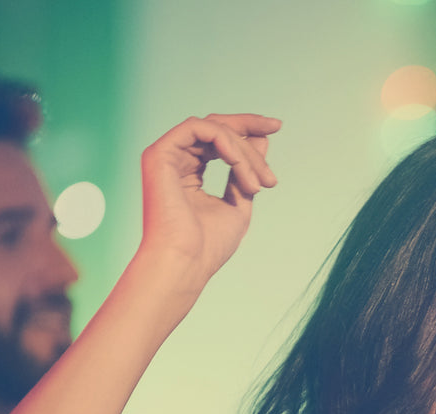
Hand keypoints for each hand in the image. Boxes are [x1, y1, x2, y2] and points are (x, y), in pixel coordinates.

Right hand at [138, 112, 279, 282]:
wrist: (185, 264)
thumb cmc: (208, 246)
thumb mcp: (238, 204)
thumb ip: (246, 172)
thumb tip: (261, 140)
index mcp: (189, 172)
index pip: (219, 139)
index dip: (248, 130)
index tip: (276, 127)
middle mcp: (175, 160)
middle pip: (217, 126)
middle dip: (249, 127)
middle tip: (276, 129)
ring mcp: (165, 156)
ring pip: (212, 128)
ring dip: (242, 150)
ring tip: (257, 182)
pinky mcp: (159, 154)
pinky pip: (199, 129)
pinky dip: (224, 142)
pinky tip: (238, 163)